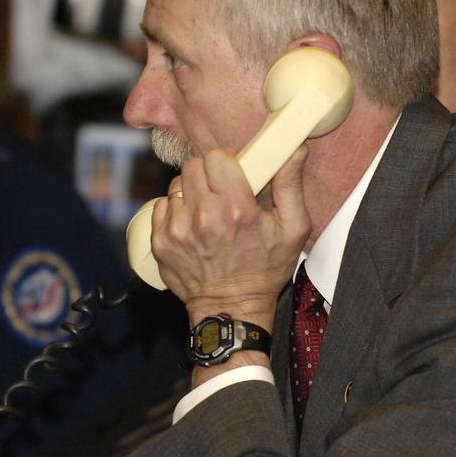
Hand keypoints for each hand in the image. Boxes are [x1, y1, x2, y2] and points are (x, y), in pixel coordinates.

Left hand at [151, 146, 309, 330]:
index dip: (227, 160)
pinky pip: (162, 206)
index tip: (234, 171)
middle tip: (221, 190)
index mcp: (237, 209)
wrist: (231, 308)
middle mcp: (204, 217)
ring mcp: (178, 229)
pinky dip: (175, 210)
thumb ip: (290, 184)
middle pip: (194, 166)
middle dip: (208, 173)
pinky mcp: (161, 241)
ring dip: (191, 191)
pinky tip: (191, 224)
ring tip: (207, 210)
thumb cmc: (264, 270)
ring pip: (177, 185)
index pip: (217, 157)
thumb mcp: (293, 229)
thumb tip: (295, 148)